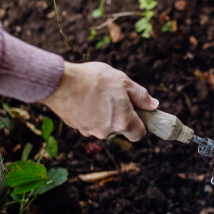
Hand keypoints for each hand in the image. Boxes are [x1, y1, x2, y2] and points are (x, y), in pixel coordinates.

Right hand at [40, 62, 158, 140]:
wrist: (60, 82)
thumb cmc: (95, 80)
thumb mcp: (124, 82)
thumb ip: (141, 96)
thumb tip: (154, 105)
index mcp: (123, 122)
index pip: (139, 134)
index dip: (140, 123)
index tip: (137, 111)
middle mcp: (107, 132)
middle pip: (120, 128)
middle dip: (120, 115)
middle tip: (114, 95)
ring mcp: (91, 131)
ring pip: (104, 125)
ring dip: (104, 113)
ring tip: (97, 94)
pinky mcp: (77, 127)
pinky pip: (90, 122)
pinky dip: (90, 113)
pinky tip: (85, 98)